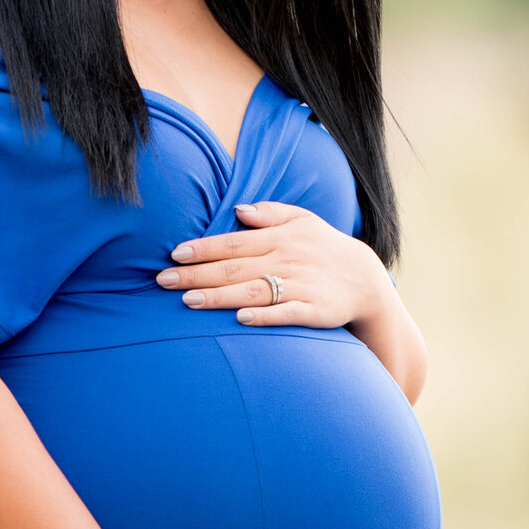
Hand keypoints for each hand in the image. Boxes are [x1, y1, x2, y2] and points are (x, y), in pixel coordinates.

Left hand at [155, 201, 392, 329]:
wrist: (365, 279)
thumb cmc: (323, 247)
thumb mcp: (302, 220)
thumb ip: (270, 213)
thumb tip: (239, 209)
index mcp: (279, 238)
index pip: (233, 242)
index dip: (203, 248)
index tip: (174, 253)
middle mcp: (287, 260)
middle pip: (235, 268)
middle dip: (197, 274)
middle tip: (163, 280)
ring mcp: (301, 286)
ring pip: (253, 291)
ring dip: (220, 296)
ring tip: (188, 301)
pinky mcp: (315, 311)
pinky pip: (287, 313)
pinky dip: (265, 315)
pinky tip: (241, 319)